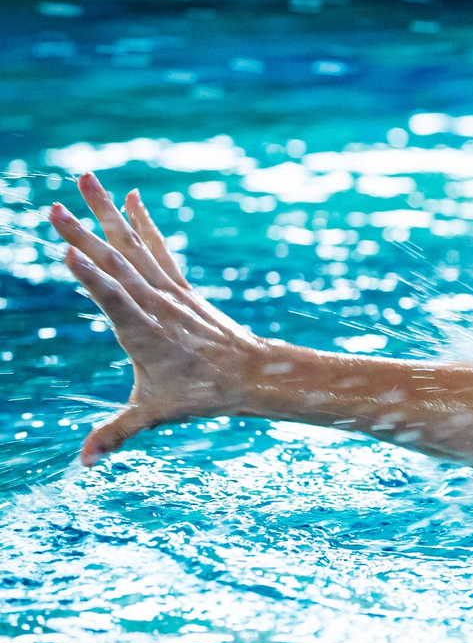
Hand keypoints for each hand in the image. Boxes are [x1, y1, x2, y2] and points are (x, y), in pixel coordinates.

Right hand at [48, 172, 279, 464]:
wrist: (251, 374)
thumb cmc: (198, 395)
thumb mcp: (152, 414)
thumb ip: (114, 433)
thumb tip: (82, 463)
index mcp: (142, 333)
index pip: (113, 301)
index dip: (92, 279)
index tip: (68, 252)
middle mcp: (154, 304)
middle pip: (114, 263)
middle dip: (82, 234)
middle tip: (51, 206)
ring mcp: (168, 290)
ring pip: (131, 245)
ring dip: (105, 212)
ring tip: (83, 179)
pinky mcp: (178, 285)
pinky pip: (157, 247)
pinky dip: (143, 223)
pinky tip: (130, 198)